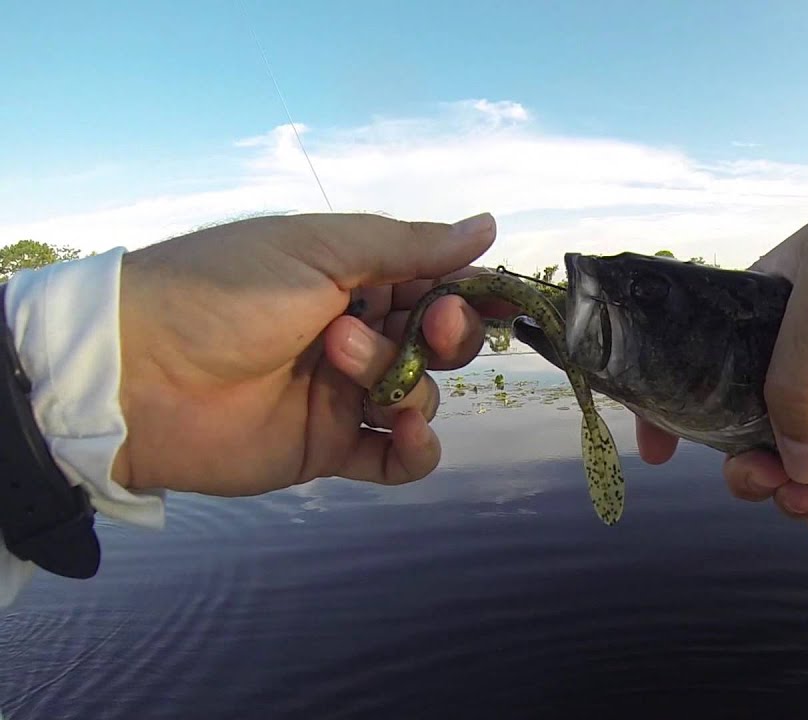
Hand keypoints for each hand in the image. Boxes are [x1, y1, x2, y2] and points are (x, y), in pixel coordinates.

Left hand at [113, 212, 511, 495]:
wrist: (136, 372)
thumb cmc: (225, 291)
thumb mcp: (320, 249)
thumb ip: (409, 246)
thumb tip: (489, 226)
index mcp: (353, 278)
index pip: (436, 285)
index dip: (475, 293)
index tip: (509, 297)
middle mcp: (357, 334)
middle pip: (440, 343)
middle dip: (448, 335)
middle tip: (429, 326)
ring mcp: (344, 395)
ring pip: (420, 396)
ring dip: (400, 381)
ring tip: (342, 365)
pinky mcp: (327, 448)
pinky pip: (396, 459)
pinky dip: (415, 451)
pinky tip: (405, 435)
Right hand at [635, 179, 807, 533]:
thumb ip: (802, 378)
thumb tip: (801, 469)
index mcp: (769, 312)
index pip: (704, 364)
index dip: (675, 408)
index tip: (659, 454)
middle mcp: (803, 354)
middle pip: (751, 427)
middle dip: (747, 467)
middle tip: (767, 486)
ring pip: (803, 457)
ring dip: (795, 494)